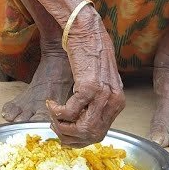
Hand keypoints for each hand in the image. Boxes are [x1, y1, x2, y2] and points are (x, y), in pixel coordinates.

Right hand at [45, 12, 125, 145]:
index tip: (65, 134)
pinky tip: (50, 103)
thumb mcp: (101, 80)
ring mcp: (102, 96)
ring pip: (80, 128)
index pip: (100, 133)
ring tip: (52, 115)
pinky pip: (69, 112)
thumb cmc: (91, 52)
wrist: (87, 31)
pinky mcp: (87, 88)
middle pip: (91, 135)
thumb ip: (98, 99)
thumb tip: (82, 119)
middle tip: (55, 127)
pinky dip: (56, 112)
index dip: (79, 139)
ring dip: (61, 126)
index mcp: (118, 101)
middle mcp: (113, 101)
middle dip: (69, 136)